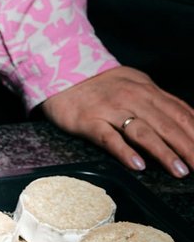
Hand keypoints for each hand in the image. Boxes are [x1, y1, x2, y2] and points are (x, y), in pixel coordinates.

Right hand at [38, 66, 193, 178]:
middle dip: (189, 148)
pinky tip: (137, 164)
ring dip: (164, 152)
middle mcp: (131, 98)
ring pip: (142, 131)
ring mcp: (110, 109)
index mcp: (146, 90)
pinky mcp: (88, 120)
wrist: (59, 70)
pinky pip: (108, 137)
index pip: (180, 113)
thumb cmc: (102, 83)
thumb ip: (161, 101)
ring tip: (180, 170)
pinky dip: (124, 151)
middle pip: (166, 125)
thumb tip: (192, 121)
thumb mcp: (136, 84)